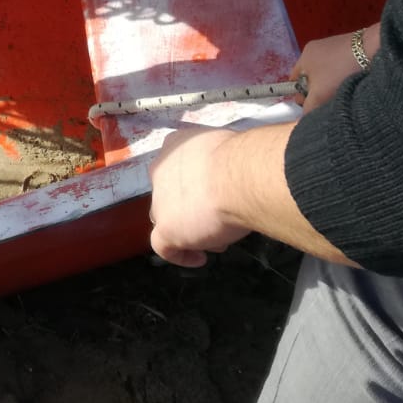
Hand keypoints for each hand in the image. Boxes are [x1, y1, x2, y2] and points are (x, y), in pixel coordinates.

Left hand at [147, 127, 251, 266]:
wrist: (239, 177)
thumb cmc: (242, 159)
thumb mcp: (229, 150)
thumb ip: (221, 162)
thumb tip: (234, 174)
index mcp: (174, 145)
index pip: (178, 168)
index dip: (195, 185)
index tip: (215, 194)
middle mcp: (160, 170)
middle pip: (171, 195)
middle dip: (193, 208)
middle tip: (219, 216)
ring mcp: (160, 200)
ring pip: (167, 219)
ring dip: (190, 230)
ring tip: (219, 237)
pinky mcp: (166, 227)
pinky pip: (163, 247)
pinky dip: (180, 255)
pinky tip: (199, 258)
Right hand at [291, 23, 377, 110]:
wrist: (374, 49)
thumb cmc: (340, 71)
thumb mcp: (319, 94)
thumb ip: (308, 107)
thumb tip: (304, 118)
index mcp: (304, 55)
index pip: (295, 80)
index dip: (302, 96)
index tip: (314, 106)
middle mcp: (316, 48)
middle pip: (312, 77)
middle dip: (319, 91)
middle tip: (330, 101)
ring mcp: (334, 46)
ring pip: (328, 73)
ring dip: (334, 85)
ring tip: (346, 92)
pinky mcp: (351, 47)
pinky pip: (342, 67)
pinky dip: (346, 76)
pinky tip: (355, 82)